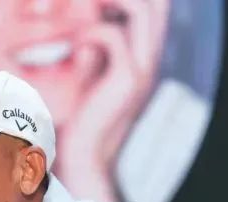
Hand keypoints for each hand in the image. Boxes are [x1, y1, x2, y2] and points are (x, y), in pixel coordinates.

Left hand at [58, 0, 168, 200]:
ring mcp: (143, 68)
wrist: (84, 159)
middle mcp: (150, 59)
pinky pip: (113, 35)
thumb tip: (84, 27)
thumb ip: (97, 52)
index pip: (155, 8)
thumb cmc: (80, 121)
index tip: (99, 1)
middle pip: (156, 2)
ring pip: (142, 8)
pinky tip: (71, 44)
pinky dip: (89, 30)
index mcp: (144, 59)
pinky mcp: (126, 80)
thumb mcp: (91, 80)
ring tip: (80, 5)